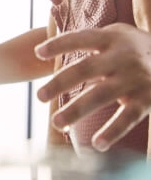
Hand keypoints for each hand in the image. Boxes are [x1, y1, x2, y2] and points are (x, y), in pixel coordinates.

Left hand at [35, 23, 150, 150]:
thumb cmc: (137, 49)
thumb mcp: (118, 36)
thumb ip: (90, 41)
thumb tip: (47, 49)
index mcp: (112, 39)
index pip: (81, 38)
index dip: (59, 44)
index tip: (38, 53)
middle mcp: (123, 57)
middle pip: (86, 69)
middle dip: (60, 83)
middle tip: (39, 97)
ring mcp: (134, 79)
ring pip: (101, 95)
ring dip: (77, 110)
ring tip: (57, 123)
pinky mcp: (146, 100)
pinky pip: (127, 117)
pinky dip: (112, 131)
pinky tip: (97, 143)